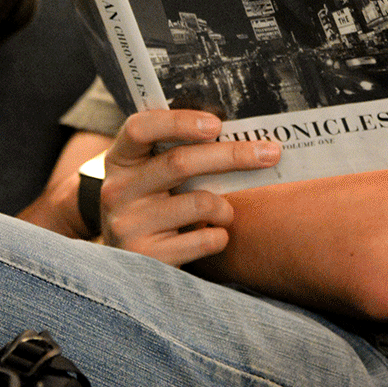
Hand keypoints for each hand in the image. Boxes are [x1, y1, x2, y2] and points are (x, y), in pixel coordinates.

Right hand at [99, 110, 279, 265]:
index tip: (217, 124)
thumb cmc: (154, 204)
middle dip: (232, 155)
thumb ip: (178, 151)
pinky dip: (220, 236)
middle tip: (270, 153)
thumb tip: (244, 134)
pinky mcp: (147, 257)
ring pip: (199, 203)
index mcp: (120, 159)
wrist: (127, 264)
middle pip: (180, 163)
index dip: (178, 122)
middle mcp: (117, 190)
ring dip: (225, 207)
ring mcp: (128, 225)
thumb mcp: (151, 174)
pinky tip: (213, 236)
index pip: (140, 128)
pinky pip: (204, 239)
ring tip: (225, 213)